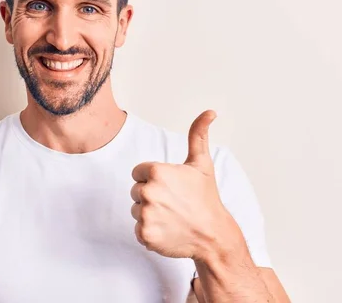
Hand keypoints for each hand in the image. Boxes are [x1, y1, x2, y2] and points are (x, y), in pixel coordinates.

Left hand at [130, 110, 236, 260]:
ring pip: (136, 210)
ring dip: (150, 214)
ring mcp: (146, 213)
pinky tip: (167, 231)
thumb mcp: (202, 164)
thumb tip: (209, 112)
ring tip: (171, 217)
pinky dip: (150, 232)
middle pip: (136, 191)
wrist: (213, 236)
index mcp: (157, 171)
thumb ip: (197, 135)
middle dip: (151, 197)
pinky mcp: (144, 234)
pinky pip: (137, 229)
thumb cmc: (206, 199)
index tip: (171, 188)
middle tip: (173, 204)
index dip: (154, 179)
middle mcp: (149, 191)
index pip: (138, 173)